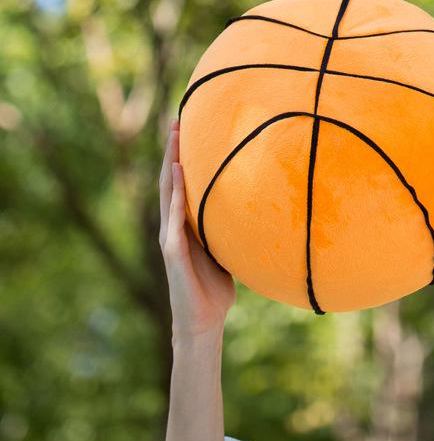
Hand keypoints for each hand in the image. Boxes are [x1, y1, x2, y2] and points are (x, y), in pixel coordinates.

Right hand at [158, 118, 234, 340]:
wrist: (203, 321)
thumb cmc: (216, 287)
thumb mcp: (228, 249)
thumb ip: (232, 228)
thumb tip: (260, 209)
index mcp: (187, 224)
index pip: (183, 182)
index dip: (185, 156)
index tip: (190, 128)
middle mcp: (174, 225)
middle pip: (172, 179)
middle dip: (174, 150)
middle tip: (178, 119)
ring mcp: (170, 236)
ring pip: (167, 191)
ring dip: (171, 163)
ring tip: (175, 136)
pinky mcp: (172, 251)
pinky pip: (173, 218)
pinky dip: (176, 195)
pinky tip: (179, 174)